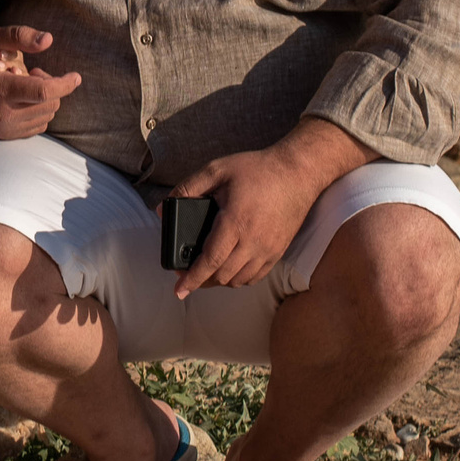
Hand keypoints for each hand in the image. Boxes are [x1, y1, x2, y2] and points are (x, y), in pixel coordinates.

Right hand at [0, 26, 82, 140]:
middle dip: (51, 86)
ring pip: (45, 116)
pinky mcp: (3, 138)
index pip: (43, 92)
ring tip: (24, 84)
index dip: (65, 84)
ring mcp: (2, 129)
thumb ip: (18, 35)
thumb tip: (48, 40)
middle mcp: (1, 114)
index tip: (76, 76)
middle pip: (49, 104)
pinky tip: (22, 99)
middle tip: (34, 72)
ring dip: (44, 99)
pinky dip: (38, 112)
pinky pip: (36, 127)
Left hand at [169, 119, 371, 298]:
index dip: (192, 279)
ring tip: (206, 272)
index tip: (179, 291)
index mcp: (235, 222)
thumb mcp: (216, 170)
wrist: (297, 172)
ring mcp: (269, 249)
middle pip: (222, 275)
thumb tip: (162, 208)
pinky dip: (239, 279)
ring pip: (239, 280)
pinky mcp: (279, 251)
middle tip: (186, 272)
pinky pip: (256, 276)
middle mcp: (253, 241)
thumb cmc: (257, 169)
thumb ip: (187, 188)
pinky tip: (229, 269)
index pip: (210, 261)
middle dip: (201, 280)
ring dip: (220, 280)